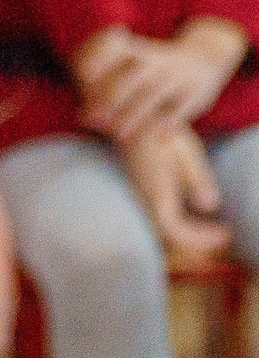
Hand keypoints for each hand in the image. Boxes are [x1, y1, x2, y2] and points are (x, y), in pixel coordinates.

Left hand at [80, 22, 242, 143]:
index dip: (100, 61)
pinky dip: (165, 123)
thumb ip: (107, 78)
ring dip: (133, 116)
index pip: (117, 52)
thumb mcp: (135, 60)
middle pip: (131, 80)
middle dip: (111, 100)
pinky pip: (178, 110)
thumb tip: (80, 109)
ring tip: (116, 135)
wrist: (204, 58)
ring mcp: (178, 76)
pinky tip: (153, 137)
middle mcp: (159, 62)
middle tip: (94, 121)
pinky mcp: (196, 93)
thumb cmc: (154, 67)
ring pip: (153, 96)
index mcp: (140, 51)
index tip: (84, 74)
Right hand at [122, 126, 230, 261]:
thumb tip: (210, 206)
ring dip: (189, 232)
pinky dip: (180, 221)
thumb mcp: (187, 151)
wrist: (130, 117)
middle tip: (225, 234)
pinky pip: (160, 214)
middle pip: (170, 234)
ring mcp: (141, 194)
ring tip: (214, 228)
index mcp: (157, 192)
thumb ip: (198, 180)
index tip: (226, 234)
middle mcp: (145, 198)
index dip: (201, 239)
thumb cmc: (162, 131)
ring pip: (164, 226)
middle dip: (198, 240)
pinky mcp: (141, 189)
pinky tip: (195, 212)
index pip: (176, 231)